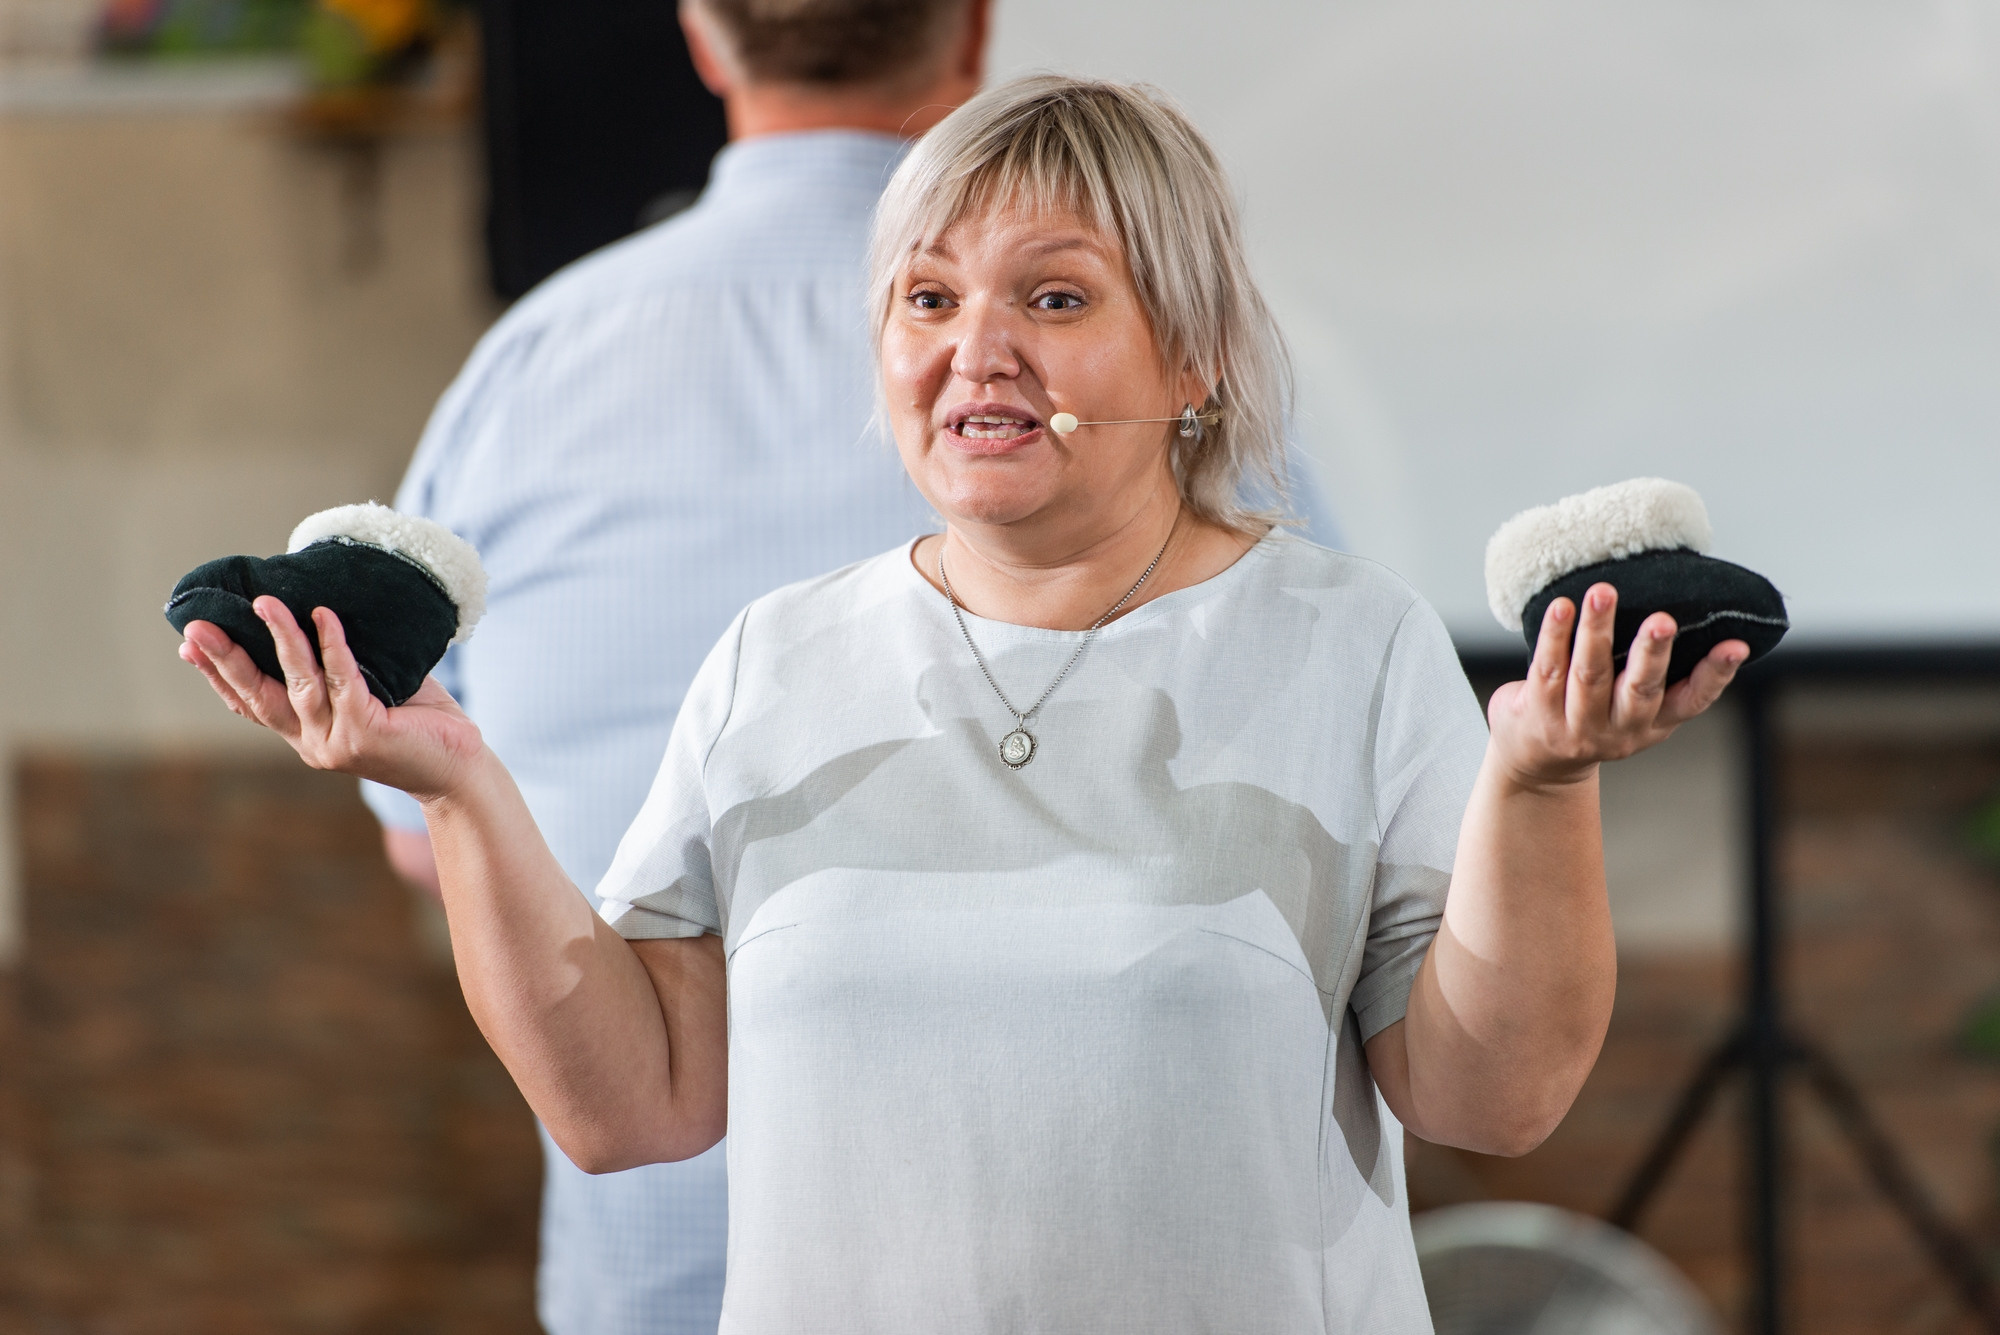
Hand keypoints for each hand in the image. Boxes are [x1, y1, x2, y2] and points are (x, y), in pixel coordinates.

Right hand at [178, 596, 483, 799]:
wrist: (462, 769)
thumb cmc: (420, 724)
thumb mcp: (370, 691)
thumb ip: (341, 666)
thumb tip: (321, 609)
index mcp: (307, 734)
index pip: (253, 704)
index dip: (218, 676)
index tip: (188, 645)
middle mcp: (313, 743)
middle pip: (258, 697)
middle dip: (225, 660)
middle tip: (194, 627)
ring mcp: (337, 741)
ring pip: (298, 683)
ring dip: (279, 640)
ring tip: (264, 603)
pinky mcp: (366, 733)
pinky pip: (344, 680)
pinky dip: (333, 645)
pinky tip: (323, 615)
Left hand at [1487, 583, 1746, 790]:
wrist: (1536, 762)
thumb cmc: (1592, 715)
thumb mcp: (1633, 708)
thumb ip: (1652, 673)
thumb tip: (1678, 604)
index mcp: (1656, 722)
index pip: (1694, 699)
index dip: (1716, 675)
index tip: (1736, 645)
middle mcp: (1622, 728)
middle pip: (1640, 688)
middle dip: (1653, 653)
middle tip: (1663, 620)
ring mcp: (1579, 725)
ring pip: (1591, 673)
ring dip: (1597, 630)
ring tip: (1602, 593)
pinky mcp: (1540, 713)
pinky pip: (1548, 668)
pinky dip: (1555, 635)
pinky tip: (1562, 607)